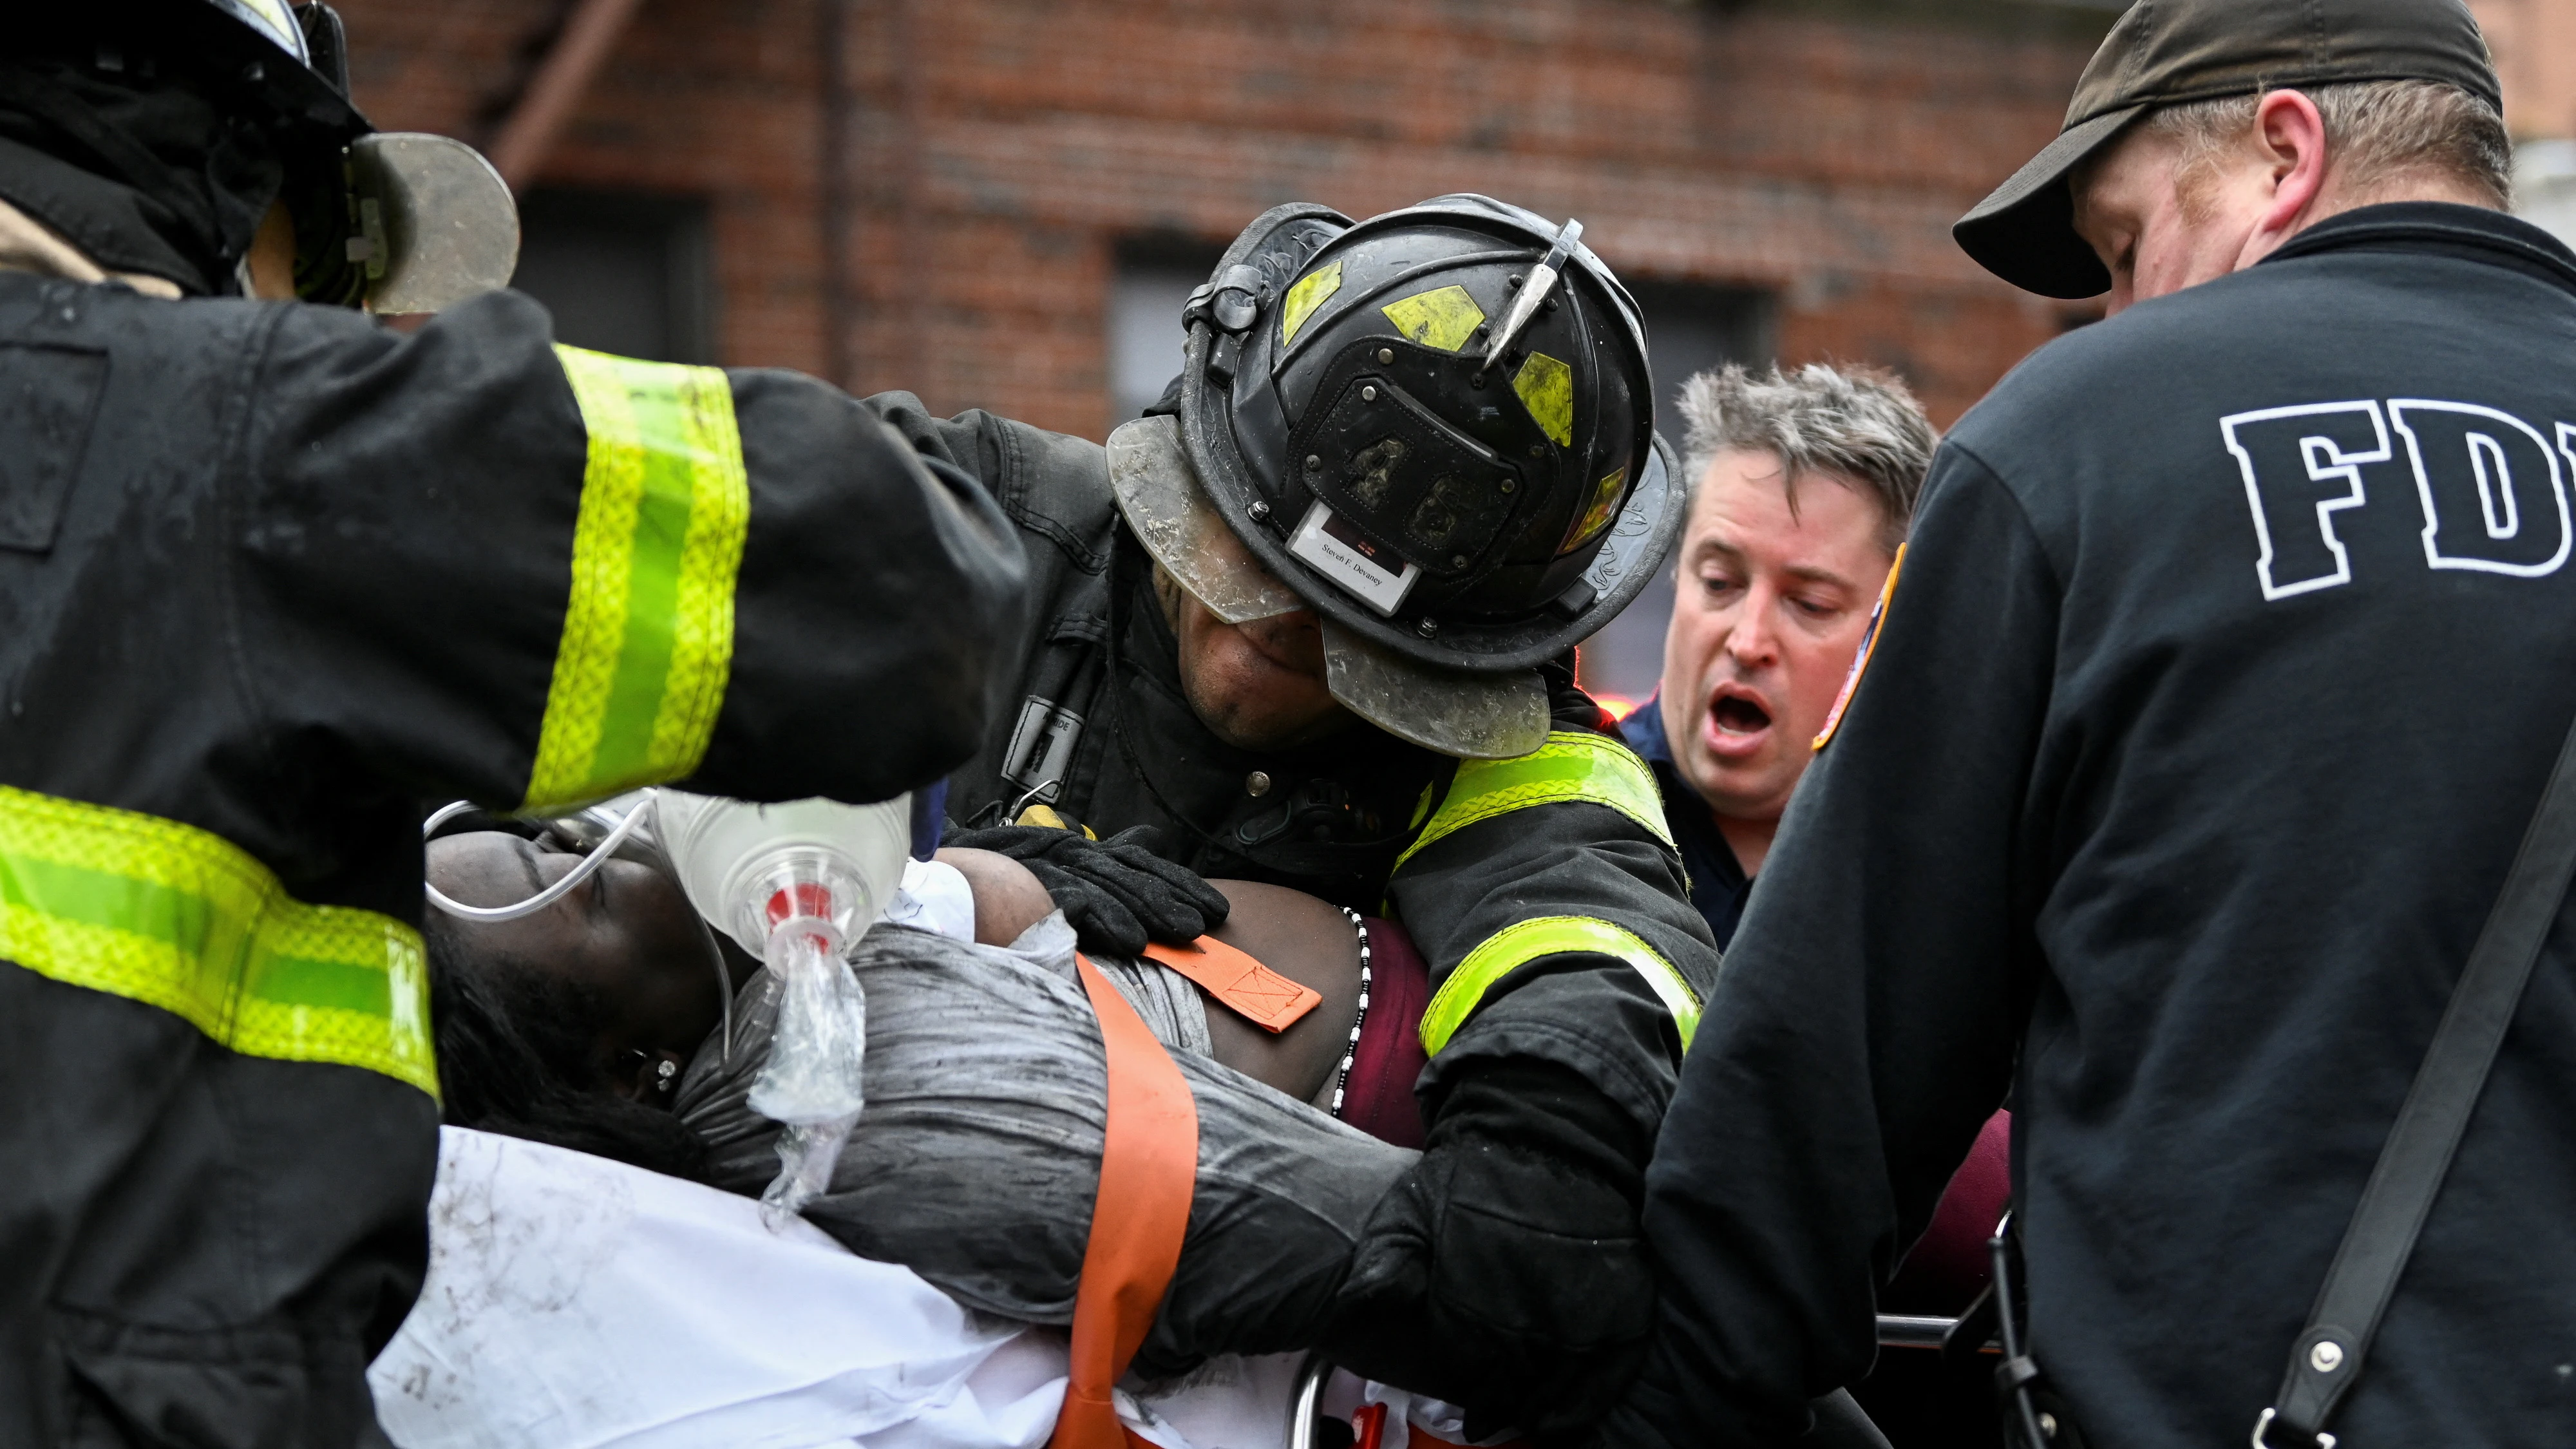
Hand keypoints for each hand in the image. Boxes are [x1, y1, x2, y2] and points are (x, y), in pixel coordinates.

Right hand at [941, 823, 1228, 956]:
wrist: (933, 895)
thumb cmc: (987, 895)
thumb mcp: (1047, 885)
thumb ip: (1090, 878)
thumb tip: (1143, 850)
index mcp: (1071, 851)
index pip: (1133, 860)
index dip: (1175, 880)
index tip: (1213, 906)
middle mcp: (1063, 853)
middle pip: (1129, 870)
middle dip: (1173, 894)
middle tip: (1212, 919)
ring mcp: (1046, 869)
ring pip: (1109, 884)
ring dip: (1150, 908)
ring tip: (1185, 931)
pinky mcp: (1028, 890)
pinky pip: (1075, 903)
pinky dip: (1106, 919)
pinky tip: (1134, 940)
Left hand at [1326, 1059, 1656, 1446]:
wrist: (1548, 1134)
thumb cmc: (1472, 1175)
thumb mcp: (1408, 1208)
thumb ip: (1382, 1261)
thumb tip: (1355, 1306)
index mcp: (1472, 1292)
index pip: (1466, 1364)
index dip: (1469, 1386)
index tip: (1471, 1403)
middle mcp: (1528, 1310)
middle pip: (1514, 1383)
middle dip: (1503, 1402)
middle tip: (1495, 1416)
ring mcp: (1580, 1310)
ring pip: (1560, 1384)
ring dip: (1541, 1409)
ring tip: (1528, 1418)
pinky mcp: (1623, 1303)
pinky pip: (1610, 1372)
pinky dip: (1589, 1401)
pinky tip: (1567, 1413)